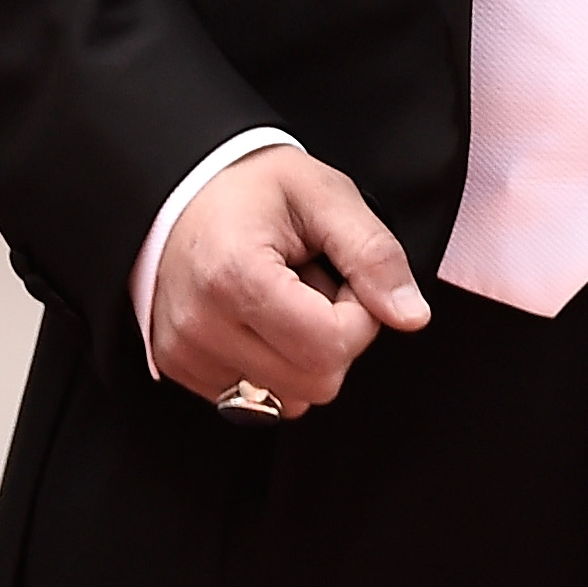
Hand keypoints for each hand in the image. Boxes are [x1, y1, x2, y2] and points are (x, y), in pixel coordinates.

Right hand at [148, 144, 428, 411]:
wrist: (176, 187)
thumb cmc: (248, 186)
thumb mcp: (324, 196)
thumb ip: (374, 254)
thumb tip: (411, 316)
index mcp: (235, 275)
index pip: (331, 346)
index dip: (359, 316)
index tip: (342, 277)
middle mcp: (200, 323)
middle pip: (316, 382)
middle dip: (334, 340)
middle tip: (312, 287)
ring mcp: (184, 351)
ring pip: (290, 400)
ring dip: (301, 356)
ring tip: (280, 301)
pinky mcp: (179, 367)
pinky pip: (257, 401)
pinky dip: (271, 366)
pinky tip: (256, 319)